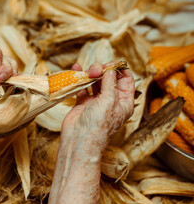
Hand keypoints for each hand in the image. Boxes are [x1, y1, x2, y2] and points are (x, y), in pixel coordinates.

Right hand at [45, 62, 134, 203]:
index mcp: (124, 102)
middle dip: (102, 70)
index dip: (119, 68)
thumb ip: (110, 83)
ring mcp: (96, 102)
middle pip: (109, 78)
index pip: (126, 79)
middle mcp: (111, 101)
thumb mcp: (109, 101)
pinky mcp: (83, 104)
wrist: (79, 141)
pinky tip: (76, 71)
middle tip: (95, 69)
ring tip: (86, 71)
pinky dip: (80, 79)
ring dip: (91, 73)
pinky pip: (82, 88)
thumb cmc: (98, 126)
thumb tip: (110, 69)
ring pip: (95, 81)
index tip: (111, 62)